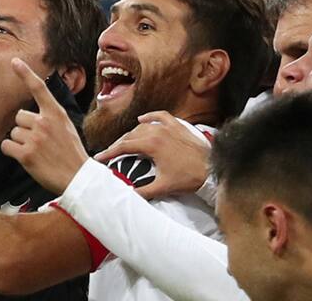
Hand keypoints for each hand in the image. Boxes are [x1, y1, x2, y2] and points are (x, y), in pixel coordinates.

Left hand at [0, 59, 87, 194]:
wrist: (79, 179)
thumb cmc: (72, 154)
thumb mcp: (66, 128)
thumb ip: (50, 118)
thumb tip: (28, 116)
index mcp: (56, 113)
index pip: (39, 88)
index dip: (25, 73)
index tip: (14, 61)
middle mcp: (44, 122)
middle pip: (19, 117)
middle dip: (25, 128)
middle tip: (40, 142)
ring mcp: (35, 138)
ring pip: (13, 133)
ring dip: (20, 142)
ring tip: (38, 153)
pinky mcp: (26, 154)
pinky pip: (6, 146)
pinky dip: (12, 153)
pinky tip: (26, 159)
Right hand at [93, 111, 209, 199]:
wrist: (211, 169)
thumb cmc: (188, 178)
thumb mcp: (163, 187)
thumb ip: (143, 191)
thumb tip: (127, 195)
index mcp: (151, 144)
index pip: (124, 146)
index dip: (109, 152)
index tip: (99, 158)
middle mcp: (157, 131)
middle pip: (130, 135)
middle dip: (118, 144)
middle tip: (111, 153)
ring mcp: (168, 127)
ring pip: (143, 126)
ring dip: (132, 133)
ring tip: (126, 142)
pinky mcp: (177, 126)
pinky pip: (160, 116)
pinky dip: (150, 116)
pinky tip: (143, 119)